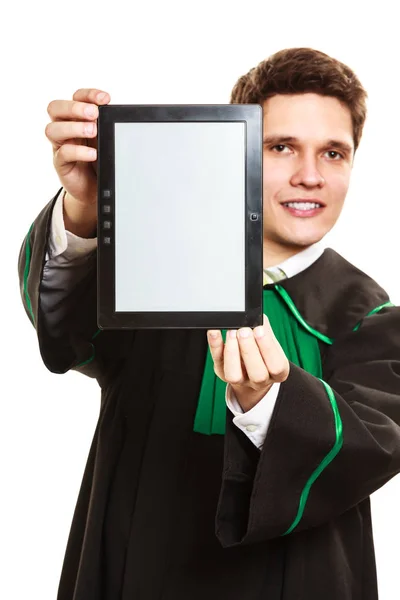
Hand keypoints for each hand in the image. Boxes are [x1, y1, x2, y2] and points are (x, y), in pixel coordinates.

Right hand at [45, 88, 110, 206]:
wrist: (95, 189)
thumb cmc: (99, 161)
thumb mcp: (105, 141)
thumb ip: (107, 128)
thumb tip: (120, 116)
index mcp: (76, 118)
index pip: (76, 98)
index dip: (88, 95)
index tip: (105, 99)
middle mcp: (65, 129)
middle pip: (55, 108)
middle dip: (74, 107)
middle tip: (93, 113)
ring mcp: (60, 146)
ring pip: (53, 129)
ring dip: (74, 127)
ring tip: (93, 131)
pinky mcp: (61, 164)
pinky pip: (63, 153)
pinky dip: (79, 151)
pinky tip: (93, 154)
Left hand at [207, 315, 289, 411]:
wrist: (249, 368)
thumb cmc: (262, 351)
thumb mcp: (270, 341)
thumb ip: (265, 330)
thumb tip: (256, 317)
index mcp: (278, 372)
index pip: (276, 366)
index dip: (267, 347)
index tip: (259, 329)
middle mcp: (259, 380)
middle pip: (257, 374)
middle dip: (249, 349)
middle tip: (244, 330)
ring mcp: (240, 380)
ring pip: (234, 375)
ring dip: (232, 351)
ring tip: (232, 332)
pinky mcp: (222, 372)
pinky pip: (217, 362)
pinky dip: (215, 345)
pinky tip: (215, 332)